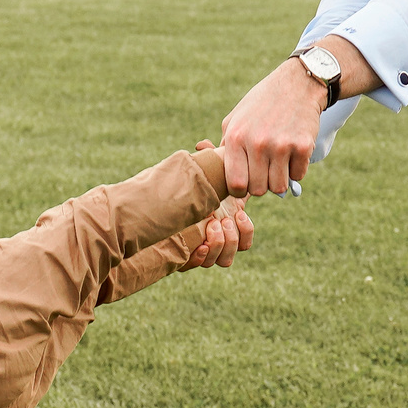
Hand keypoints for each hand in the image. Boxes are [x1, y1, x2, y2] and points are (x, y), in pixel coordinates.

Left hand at [184, 142, 254, 267]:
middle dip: (232, 238)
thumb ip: (209, 157)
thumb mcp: (201, 171)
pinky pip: (201, 265)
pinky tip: (198, 244)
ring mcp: (202, 248)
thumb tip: (202, 143)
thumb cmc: (186, 185)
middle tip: (223, 220)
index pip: (244, 240)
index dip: (245, 232)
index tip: (239, 215)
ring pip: (223, 261)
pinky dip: (203, 256)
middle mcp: (215, 239)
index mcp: (225, 224)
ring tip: (211, 226)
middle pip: (235, 253)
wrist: (161, 200)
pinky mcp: (187, 255)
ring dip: (221, 245)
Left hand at [220, 59, 327, 197]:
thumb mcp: (236, 118)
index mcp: (236, 137)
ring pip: (279, 186)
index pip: (235, 184)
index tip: (246, 183)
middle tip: (265, 169)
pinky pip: (298, 175)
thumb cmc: (262, 103)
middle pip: (258, 189)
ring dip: (279, 178)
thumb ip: (226, 145)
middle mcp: (257, 143)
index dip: (240, 189)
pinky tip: (293, 153)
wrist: (298, 84)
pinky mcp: (303, 146)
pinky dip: (296, 169)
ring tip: (278, 161)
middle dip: (262, 183)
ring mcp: (281, 145)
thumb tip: (218, 172)